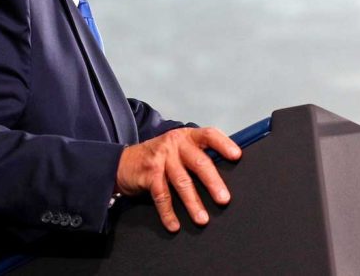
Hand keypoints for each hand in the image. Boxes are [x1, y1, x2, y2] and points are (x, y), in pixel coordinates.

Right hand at [115, 127, 241, 231]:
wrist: (122, 162)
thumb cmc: (160, 157)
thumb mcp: (178, 148)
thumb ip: (197, 154)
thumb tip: (225, 171)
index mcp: (187, 136)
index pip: (209, 135)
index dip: (224, 144)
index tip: (237, 156)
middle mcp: (175, 144)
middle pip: (199, 163)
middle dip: (213, 182)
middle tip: (224, 199)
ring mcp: (161, 158)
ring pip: (182, 183)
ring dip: (193, 203)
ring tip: (203, 219)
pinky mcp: (149, 174)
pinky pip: (162, 196)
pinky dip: (168, 213)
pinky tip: (175, 225)